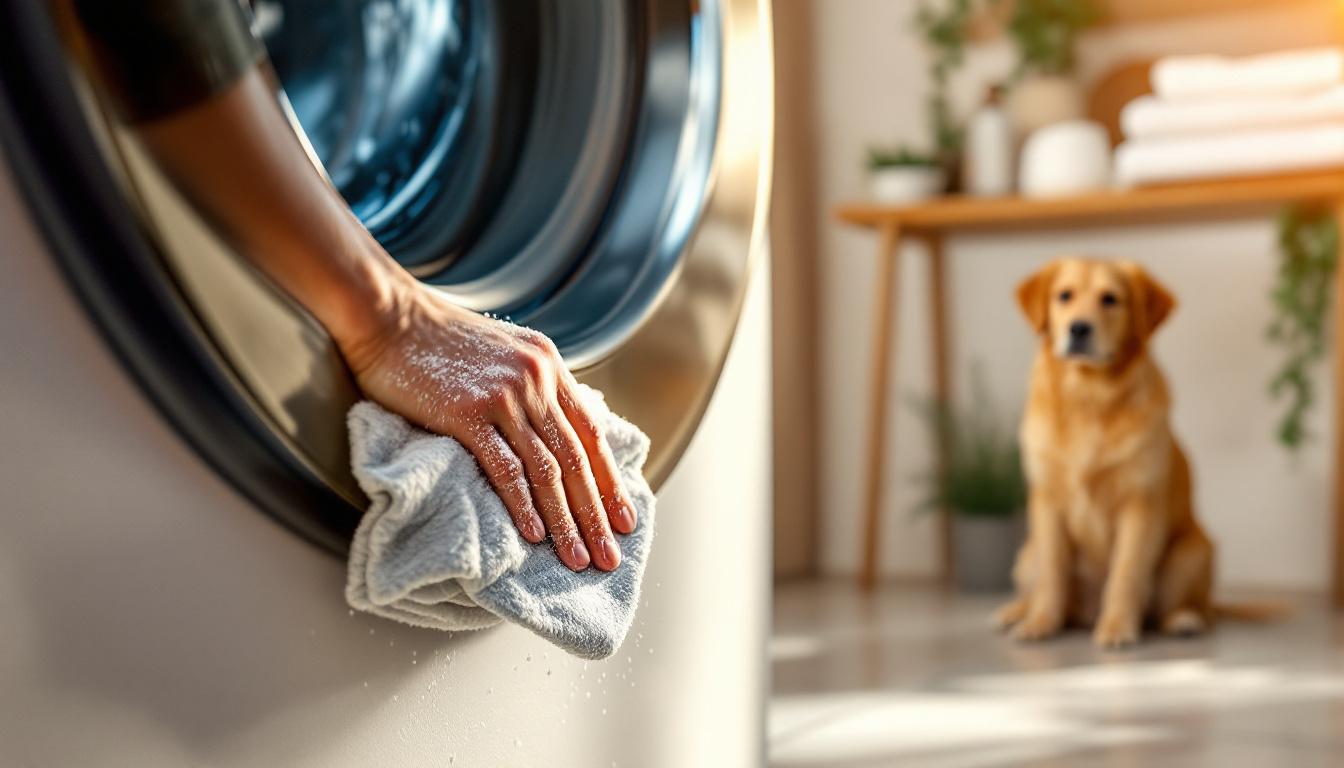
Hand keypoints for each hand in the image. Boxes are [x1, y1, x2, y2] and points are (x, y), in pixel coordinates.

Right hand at [339, 277, 636, 571]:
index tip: (623, 519)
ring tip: (576, 559)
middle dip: (596, 514)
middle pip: (577, 459)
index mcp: (548, 365)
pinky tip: (534, 535)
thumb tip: (556, 427)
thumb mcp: (504, 350)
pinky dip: (523, 505)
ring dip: (566, 521)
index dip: (610, 481)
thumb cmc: (439, 339)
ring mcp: (504, 397)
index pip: (592, 433)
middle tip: (608, 557)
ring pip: (547, 470)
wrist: (389, 315)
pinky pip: (505, 469)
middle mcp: (535, 379)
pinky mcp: (468, 414)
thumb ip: (533, 384)